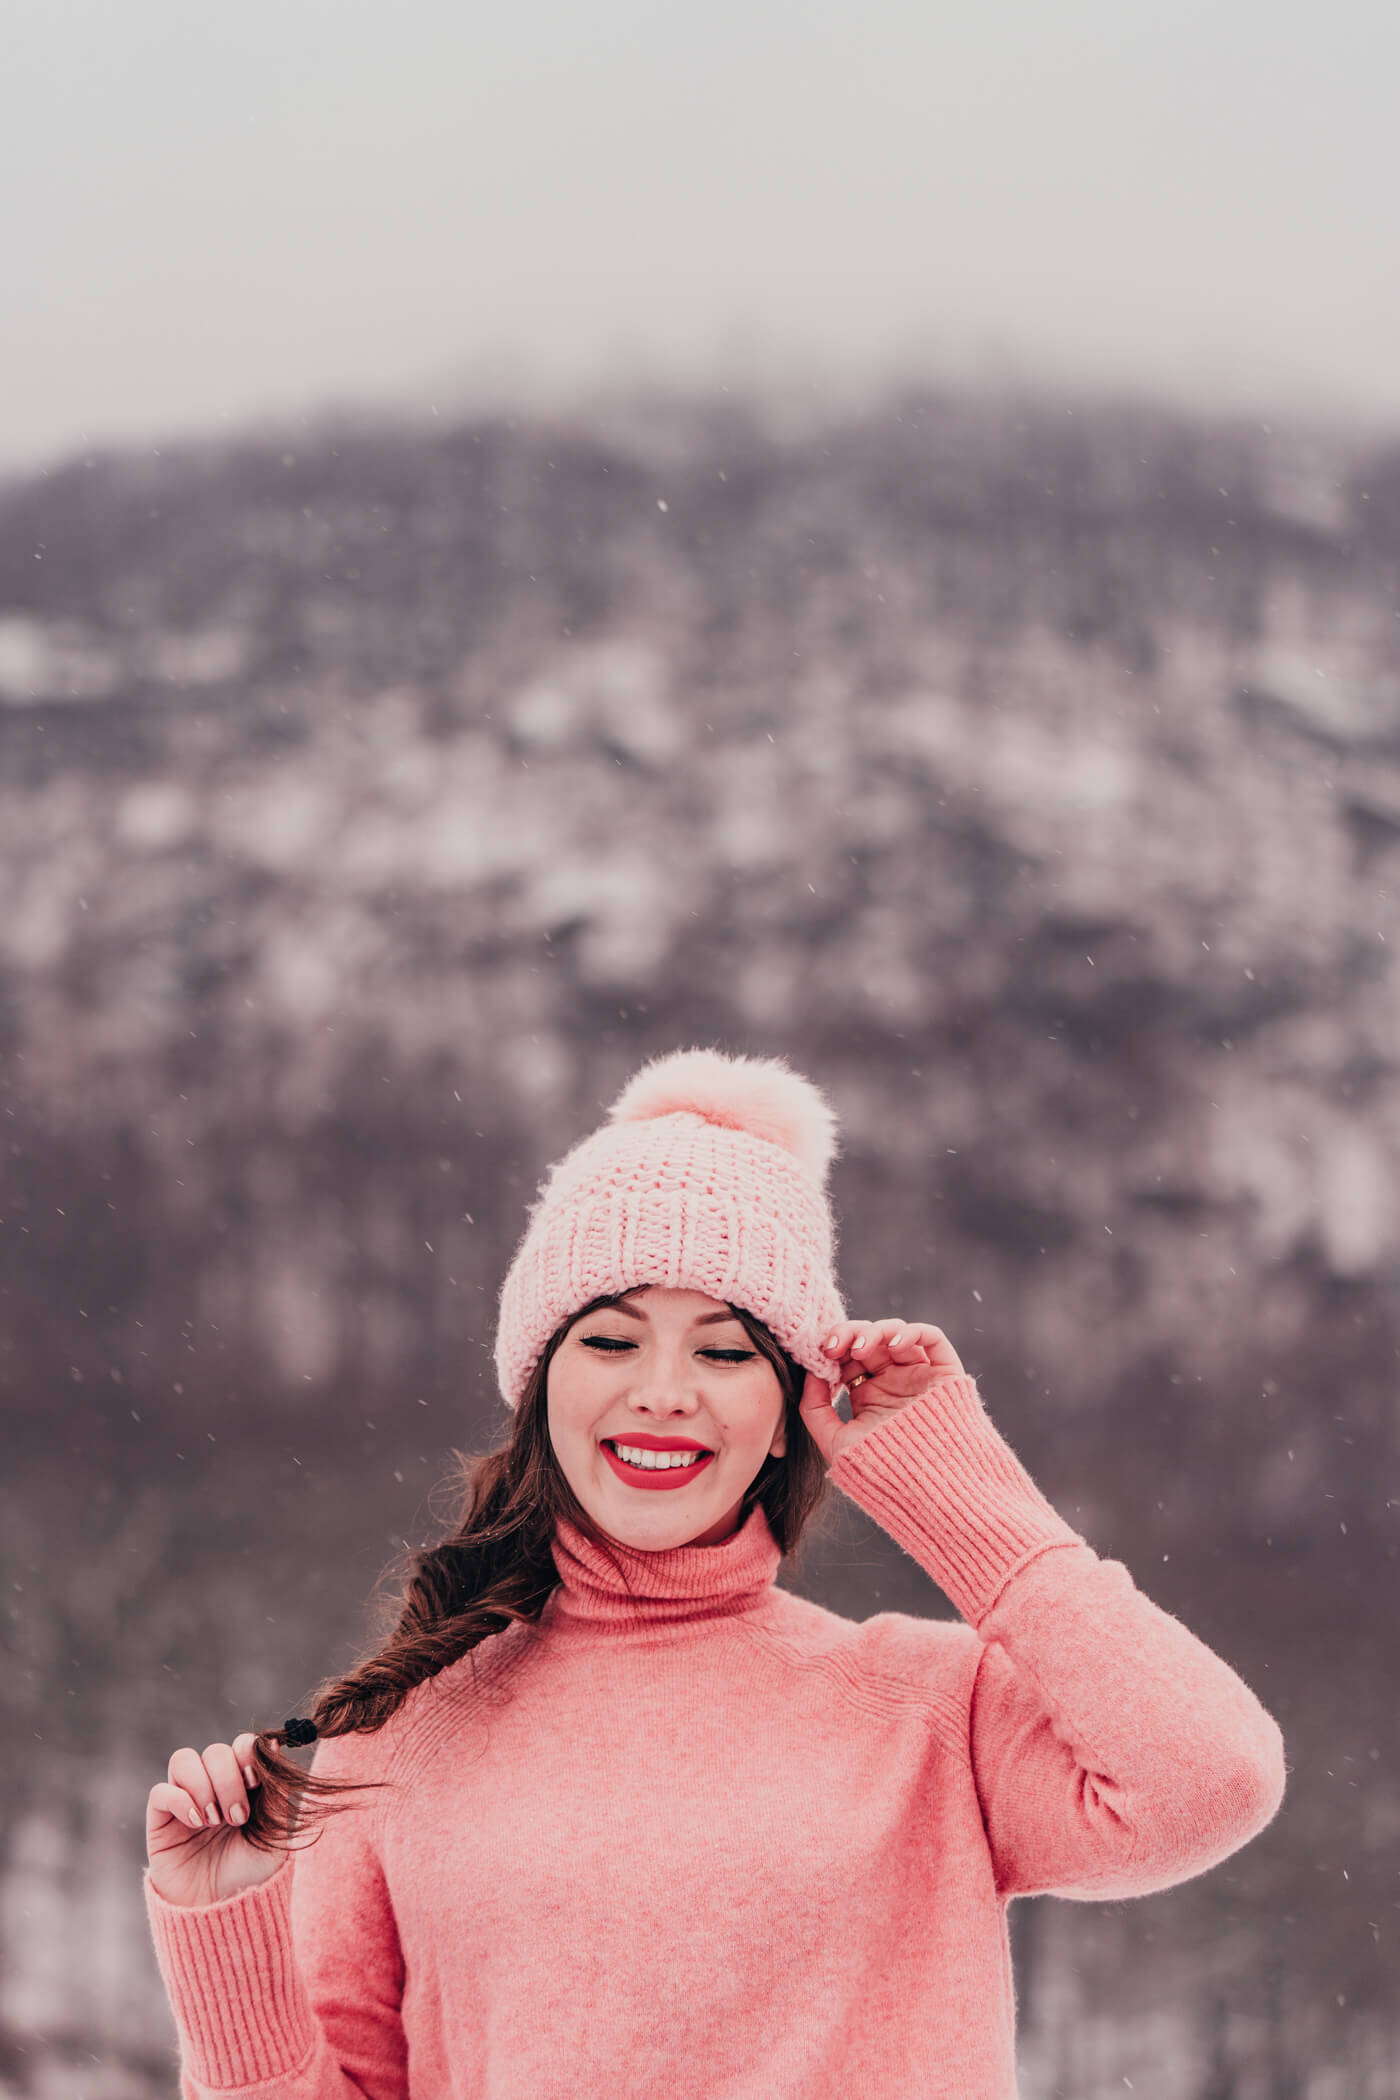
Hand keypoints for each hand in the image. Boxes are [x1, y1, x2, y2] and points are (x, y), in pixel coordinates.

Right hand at [146, 1732, 286, 1907]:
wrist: (226, 1914)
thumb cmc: (254, 1874)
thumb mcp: (275, 1831)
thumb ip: (275, 1790)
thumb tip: (271, 1743)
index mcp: (243, 1785)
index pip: (239, 1745)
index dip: (246, 1753)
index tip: (254, 1781)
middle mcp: (213, 1788)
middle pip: (214, 1752)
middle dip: (228, 1780)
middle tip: (238, 1818)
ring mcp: (185, 1802)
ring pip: (183, 1761)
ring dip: (203, 1785)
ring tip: (215, 1821)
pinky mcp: (161, 1823)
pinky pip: (160, 1792)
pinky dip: (180, 1800)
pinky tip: (197, 1823)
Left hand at [798, 1318, 966, 1464]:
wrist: (928, 1487)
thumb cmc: (883, 1471)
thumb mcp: (836, 1442)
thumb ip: (814, 1410)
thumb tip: (809, 1373)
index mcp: (870, 1394)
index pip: (848, 1356)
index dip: (834, 1347)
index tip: (819, 1353)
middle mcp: (894, 1380)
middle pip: (868, 1338)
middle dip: (848, 1334)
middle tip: (832, 1346)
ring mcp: (919, 1374)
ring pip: (896, 1332)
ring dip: (874, 1331)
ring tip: (858, 1350)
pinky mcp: (945, 1372)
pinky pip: (932, 1338)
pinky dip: (911, 1332)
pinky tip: (892, 1346)